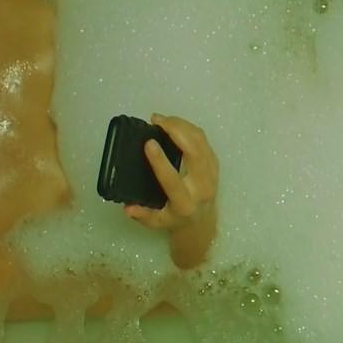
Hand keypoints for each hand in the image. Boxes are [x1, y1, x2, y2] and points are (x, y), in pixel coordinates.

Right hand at [123, 113, 218, 233]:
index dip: (160, 160)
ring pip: (201, 143)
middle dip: (176, 131)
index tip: (148, 142)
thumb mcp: (157, 223)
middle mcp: (201, 187)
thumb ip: (142, 215)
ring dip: (182, 126)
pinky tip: (175, 124)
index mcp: (184, 203)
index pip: (172, 179)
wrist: (203, 221)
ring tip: (162, 119)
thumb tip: (127, 207)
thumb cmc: (176, 219)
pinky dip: (190, 129)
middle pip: (194, 153)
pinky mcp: (215, 165)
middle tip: (156, 120)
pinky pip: (205, 142)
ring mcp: (212, 174)